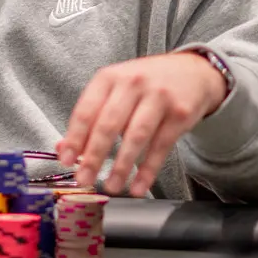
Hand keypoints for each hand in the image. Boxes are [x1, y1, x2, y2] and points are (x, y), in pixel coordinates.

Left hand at [57, 51, 228, 195]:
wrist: (193, 71)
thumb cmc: (146, 83)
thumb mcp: (115, 89)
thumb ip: (90, 116)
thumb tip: (64, 148)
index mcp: (109, 77)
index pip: (86, 110)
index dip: (74, 138)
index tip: (66, 160)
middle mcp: (133, 84)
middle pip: (108, 124)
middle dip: (94, 156)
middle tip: (84, 179)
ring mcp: (158, 97)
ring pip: (135, 136)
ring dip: (121, 166)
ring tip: (111, 186)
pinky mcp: (180, 114)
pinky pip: (160, 147)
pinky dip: (148, 170)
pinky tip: (138, 185)